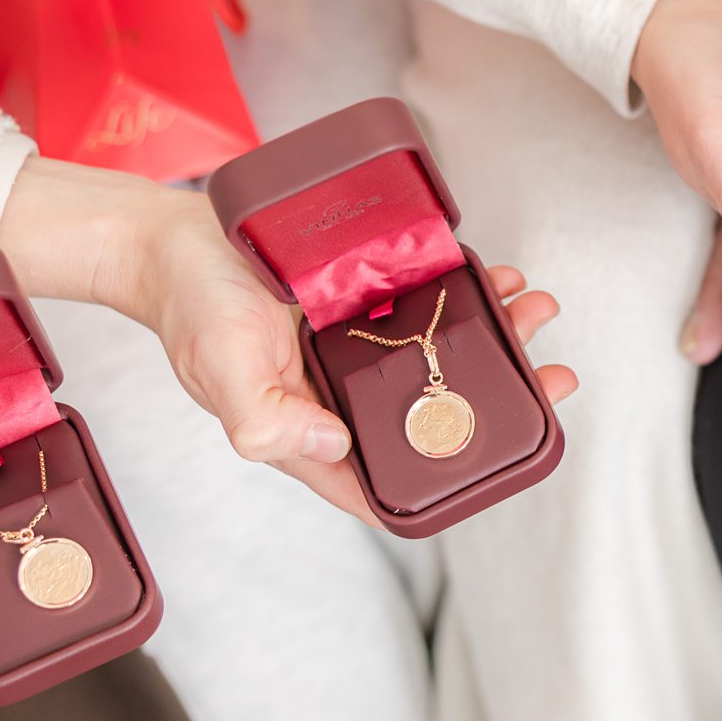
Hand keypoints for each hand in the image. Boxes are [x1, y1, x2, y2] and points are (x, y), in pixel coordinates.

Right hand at [0, 160, 574, 524]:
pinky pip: (425, 302)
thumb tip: (333, 445)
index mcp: (313, 436)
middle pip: (433, 416)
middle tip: (552, 376)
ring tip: (536, 312)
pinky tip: (498, 278)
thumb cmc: (189, 308)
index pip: (388, 483)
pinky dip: (466, 291)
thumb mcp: (221, 371)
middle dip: (499, 400)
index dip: (448, 480)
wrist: (170, 237)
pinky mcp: (361, 300)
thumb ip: (267, 420)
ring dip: (497, 338)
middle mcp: (342, 399)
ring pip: (441, 355)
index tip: (505, 456)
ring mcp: (355, 349)